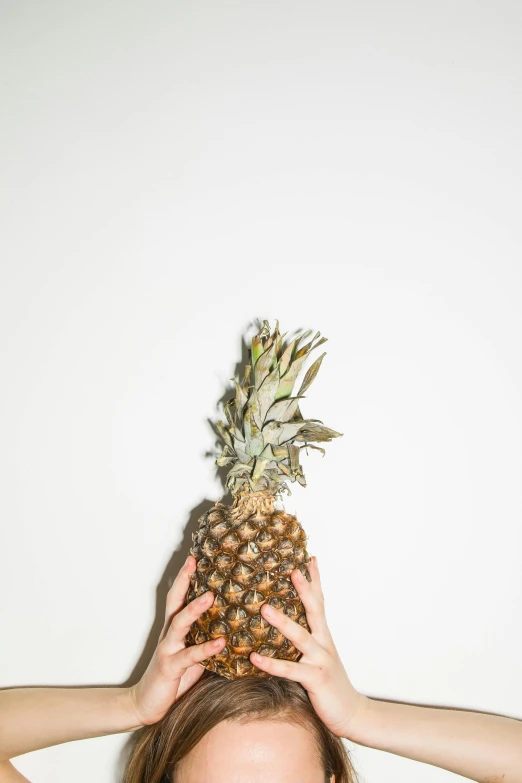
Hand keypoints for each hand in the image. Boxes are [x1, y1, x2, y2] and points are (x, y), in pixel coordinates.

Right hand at [128, 555, 225, 725]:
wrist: (146, 704)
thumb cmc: (174, 678)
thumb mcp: (192, 655)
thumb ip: (205, 639)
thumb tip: (232, 628)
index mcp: (174, 629)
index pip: (178, 597)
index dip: (185, 577)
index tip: (194, 558)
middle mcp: (169, 634)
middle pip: (175, 601)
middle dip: (184, 580)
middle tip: (194, 562)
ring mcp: (168, 649)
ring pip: (180, 623)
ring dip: (195, 608)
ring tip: (210, 596)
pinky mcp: (170, 667)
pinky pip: (189, 655)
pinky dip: (205, 648)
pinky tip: (221, 642)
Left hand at [250, 555, 367, 740]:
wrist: (352, 712)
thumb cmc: (330, 683)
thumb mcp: (320, 656)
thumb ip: (306, 640)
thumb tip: (286, 625)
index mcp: (323, 635)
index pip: (319, 602)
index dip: (315, 580)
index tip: (310, 558)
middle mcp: (323, 642)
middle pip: (314, 610)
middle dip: (304, 589)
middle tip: (293, 570)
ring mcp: (320, 660)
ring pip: (300, 637)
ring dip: (282, 622)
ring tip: (264, 608)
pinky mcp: (315, 679)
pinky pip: (290, 670)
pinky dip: (272, 664)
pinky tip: (255, 658)